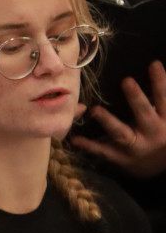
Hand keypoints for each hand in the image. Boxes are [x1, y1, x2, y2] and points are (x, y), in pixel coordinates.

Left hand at [72, 61, 165, 177]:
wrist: (160, 168)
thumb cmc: (161, 134)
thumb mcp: (164, 118)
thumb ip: (158, 102)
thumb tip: (155, 69)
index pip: (164, 99)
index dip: (160, 82)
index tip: (154, 64)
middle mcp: (153, 133)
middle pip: (145, 113)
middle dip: (137, 98)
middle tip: (127, 81)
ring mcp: (137, 147)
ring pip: (123, 134)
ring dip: (109, 121)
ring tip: (95, 110)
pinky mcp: (121, 158)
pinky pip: (104, 151)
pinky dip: (90, 146)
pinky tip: (75, 139)